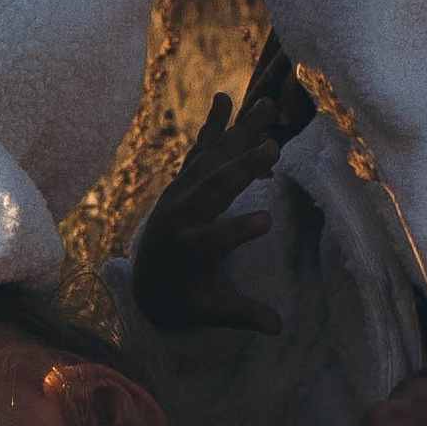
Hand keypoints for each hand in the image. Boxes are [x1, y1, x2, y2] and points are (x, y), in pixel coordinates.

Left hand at [130, 46, 298, 335]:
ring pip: (212, 160)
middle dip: (242, 169)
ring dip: (239, 133)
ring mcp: (178, 194)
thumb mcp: (210, 310)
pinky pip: (199, 149)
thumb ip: (240, 314)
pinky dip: (213, 125)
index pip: (214, 241)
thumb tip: (277, 328)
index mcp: (187, 251)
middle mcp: (179, 216)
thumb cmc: (187, 298)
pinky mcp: (182, 181)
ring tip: (267, 106)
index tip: (268, 221)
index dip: (238, 232)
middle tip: (273, 146)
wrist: (149, 279)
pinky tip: (225, 97)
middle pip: (212, 190)